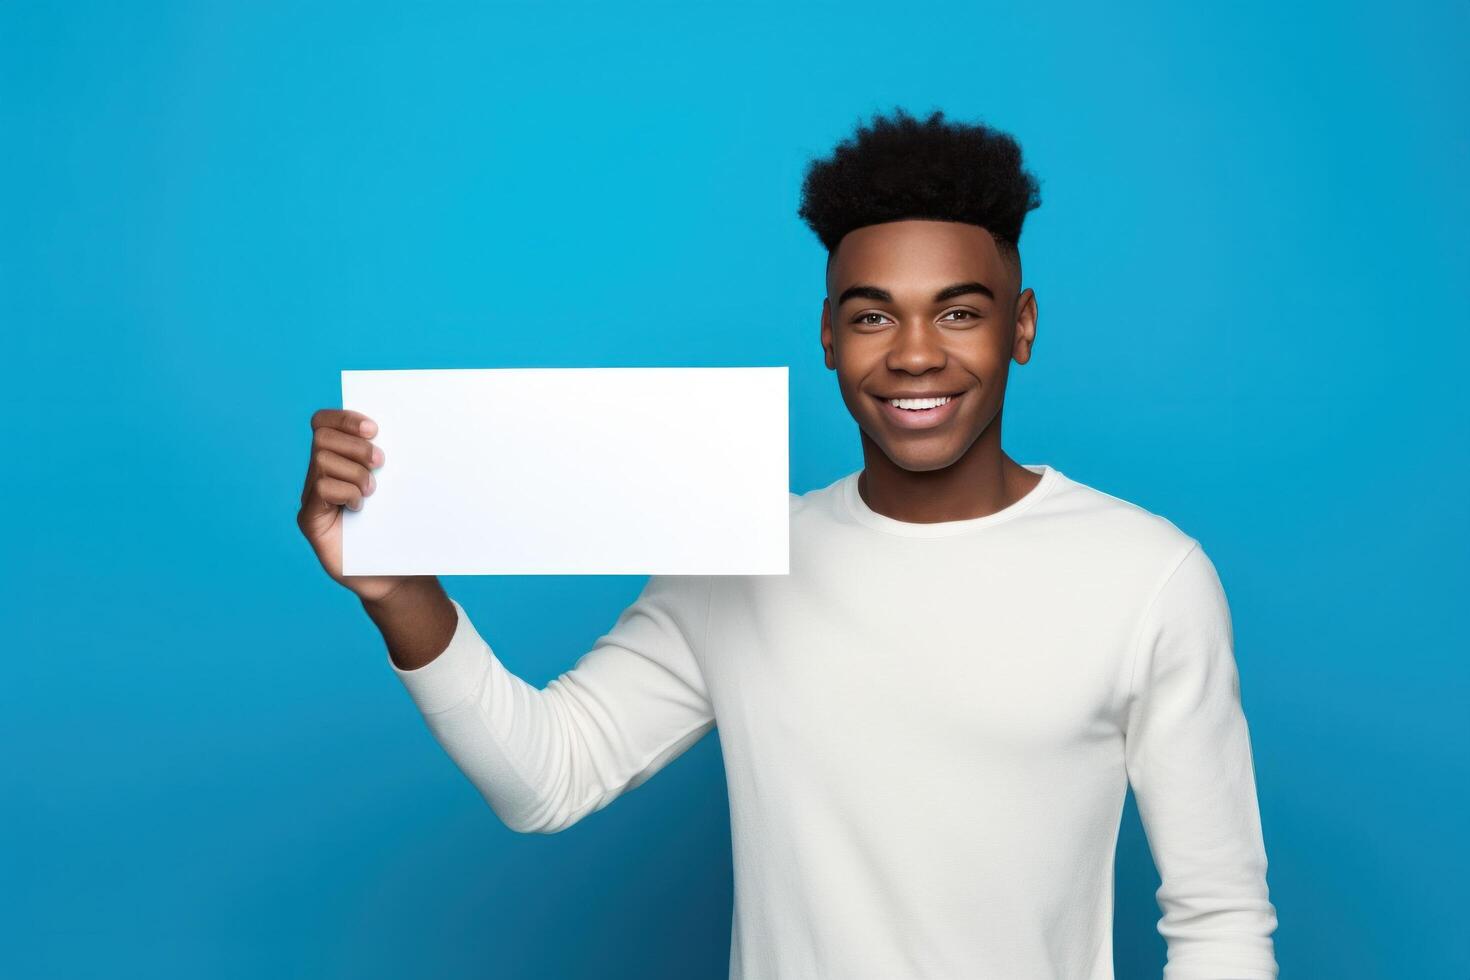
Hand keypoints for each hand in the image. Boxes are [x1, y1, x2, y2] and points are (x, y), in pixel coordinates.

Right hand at [296, 408, 408, 602]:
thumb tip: (407, 429)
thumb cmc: (398, 529)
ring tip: (372, 490)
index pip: (324, 423)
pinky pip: (320, 489)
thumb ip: (390, 461)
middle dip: (355, 444)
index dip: (345, 418)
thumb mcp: (398, 488)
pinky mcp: (310, 520)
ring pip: (322, 460)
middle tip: (380, 462)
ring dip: (354, 471)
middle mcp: (319, 476)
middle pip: (322, 437)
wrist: (394, 574)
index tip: (374, 428)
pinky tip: (360, 507)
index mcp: (338, 461)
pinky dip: (345, 491)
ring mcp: (312, 498)